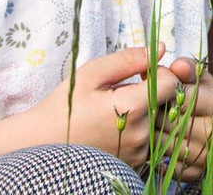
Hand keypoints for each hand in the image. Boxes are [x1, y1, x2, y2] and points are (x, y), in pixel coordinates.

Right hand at [0, 45, 180, 166]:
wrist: (41, 144)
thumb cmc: (64, 106)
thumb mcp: (91, 74)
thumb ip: (128, 59)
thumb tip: (160, 48)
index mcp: (131, 109)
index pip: (171, 83)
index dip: (159, 72)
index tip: (140, 73)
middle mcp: (139, 135)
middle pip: (167, 102)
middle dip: (152, 91)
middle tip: (124, 91)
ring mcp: (138, 153)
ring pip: (160, 120)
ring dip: (147, 110)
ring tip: (117, 110)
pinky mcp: (134, 164)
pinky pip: (151, 138)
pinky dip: (141, 127)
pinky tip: (117, 126)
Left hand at [155, 57, 212, 181]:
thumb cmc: (202, 93)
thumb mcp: (199, 76)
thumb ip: (187, 68)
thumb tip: (176, 66)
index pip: (182, 97)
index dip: (164, 90)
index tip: (154, 86)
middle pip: (172, 122)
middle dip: (156, 112)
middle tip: (148, 105)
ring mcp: (206, 154)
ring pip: (166, 144)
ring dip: (153, 133)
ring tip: (150, 122)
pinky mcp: (196, 171)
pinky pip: (168, 164)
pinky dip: (157, 154)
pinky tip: (155, 142)